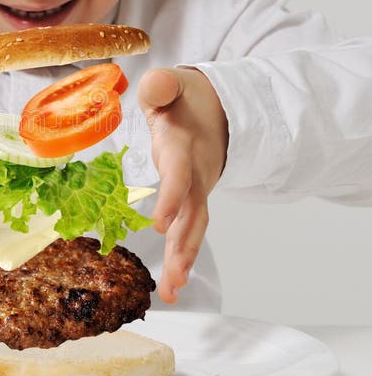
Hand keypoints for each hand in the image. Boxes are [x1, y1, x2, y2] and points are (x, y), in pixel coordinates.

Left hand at [137, 67, 227, 303]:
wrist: (219, 108)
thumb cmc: (185, 98)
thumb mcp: (172, 84)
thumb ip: (162, 86)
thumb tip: (157, 84)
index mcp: (184, 147)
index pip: (179, 175)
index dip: (171, 199)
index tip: (157, 225)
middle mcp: (196, 174)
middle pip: (193, 214)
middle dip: (184, 246)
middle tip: (175, 276)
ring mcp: (198, 189)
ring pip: (193, 229)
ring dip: (183, 260)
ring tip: (172, 292)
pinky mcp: (194, 201)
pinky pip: (189, 231)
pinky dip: (182, 258)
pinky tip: (172, 285)